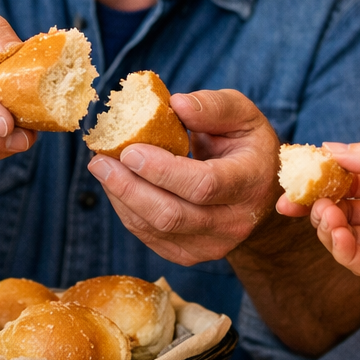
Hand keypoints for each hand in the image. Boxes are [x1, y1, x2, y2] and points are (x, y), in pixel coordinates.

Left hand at [88, 89, 280, 264]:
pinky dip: (127, 211)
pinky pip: (149, 237)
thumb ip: (214, 107)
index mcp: (250, 182)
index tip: (130, 150)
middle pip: (173, 214)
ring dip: (122, 198)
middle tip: (100, 161)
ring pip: (156, 229)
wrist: (259, 194)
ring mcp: (212, 245)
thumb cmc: (246, 146)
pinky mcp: (189, 255)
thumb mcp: (244, 116)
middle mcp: (234, 222)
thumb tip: (176, 104)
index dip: (162, 171)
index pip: (203, 185)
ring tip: (101, 169)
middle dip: (130, 187)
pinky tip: (115, 186)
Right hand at [287, 141, 359, 289]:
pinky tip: (336, 235)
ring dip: (328, 224)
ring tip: (323, 215)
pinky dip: (342, 249)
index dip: (323, 176)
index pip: (351, 176)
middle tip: (292, 201)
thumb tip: (328, 148)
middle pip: (344, 206)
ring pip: (347, 234)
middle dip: (316, 203)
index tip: (295, 174)